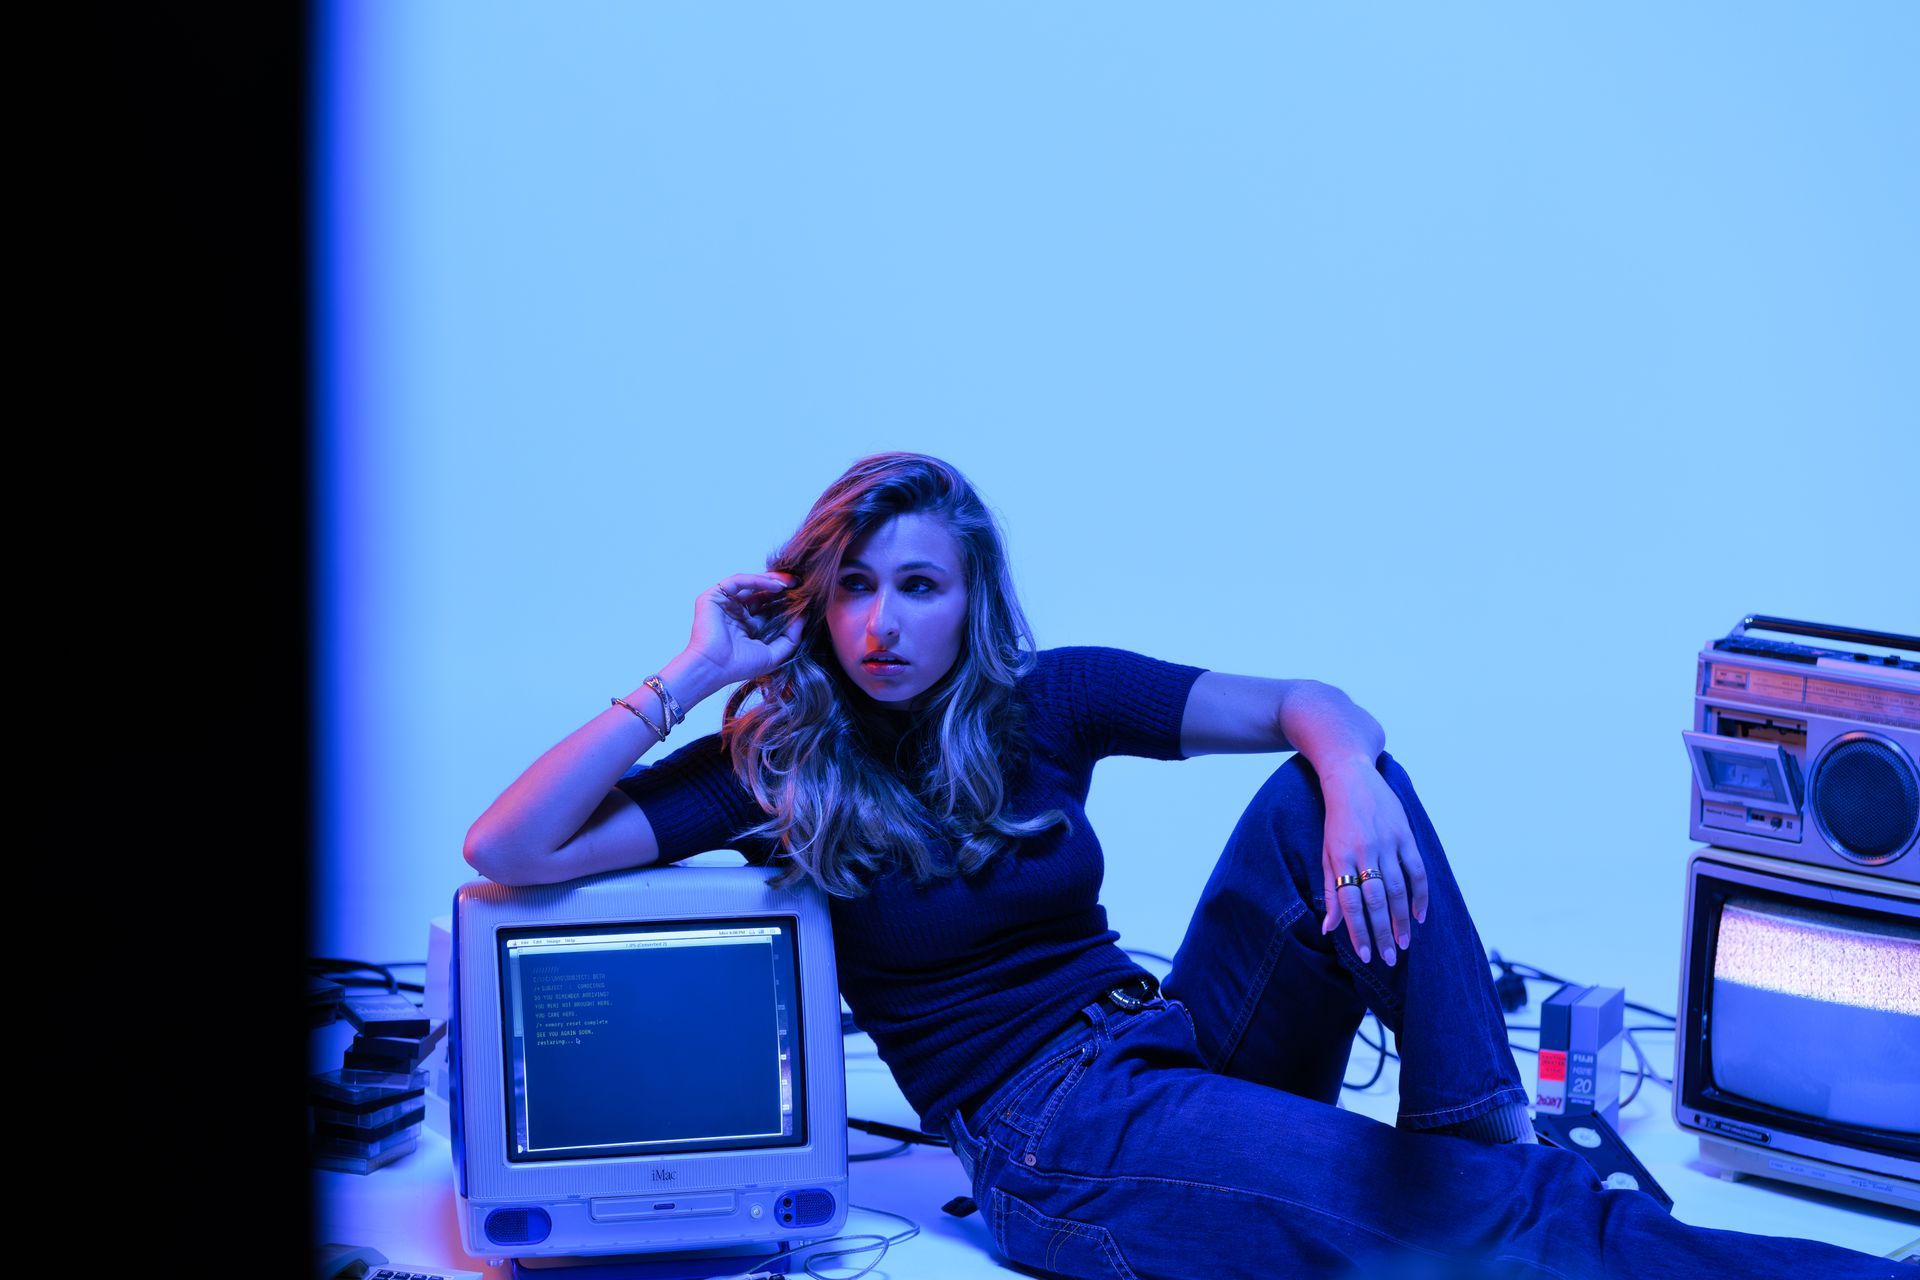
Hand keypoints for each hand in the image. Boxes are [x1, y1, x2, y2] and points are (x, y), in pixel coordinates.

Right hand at [686, 571, 805, 684]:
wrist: (714, 667)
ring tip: (791, 582)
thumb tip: (805, 615)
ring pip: (751, 584)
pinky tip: (776, 586)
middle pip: (762, 593)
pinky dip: (758, 580)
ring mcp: (725, 603)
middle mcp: (737, 613)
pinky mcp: (715, 596)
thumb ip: (792, 637)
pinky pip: (738, 581)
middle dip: (782, 587)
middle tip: (800, 584)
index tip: (804, 597)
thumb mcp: (775, 654)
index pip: (769, 607)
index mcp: (749, 626)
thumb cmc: (739, 666)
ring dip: (772, 580)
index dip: (786, 601)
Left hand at [1316, 762, 1429, 965]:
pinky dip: (1420, 895)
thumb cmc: (1335, 821)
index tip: (1364, 956)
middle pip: (1376, 899)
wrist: (1351, 777)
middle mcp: (1364, 850)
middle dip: (1382, 932)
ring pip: (1398, 888)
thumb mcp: (1326, 853)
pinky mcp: (1406, 835)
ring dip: (1402, 919)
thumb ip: (1330, 890)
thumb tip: (1328, 928)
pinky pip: (1417, 870)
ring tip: (1403, 944)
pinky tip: (1420, 916)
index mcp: (1340, 856)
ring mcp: (1387, 842)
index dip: (1358, 930)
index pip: (1350, 901)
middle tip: (1388, 958)